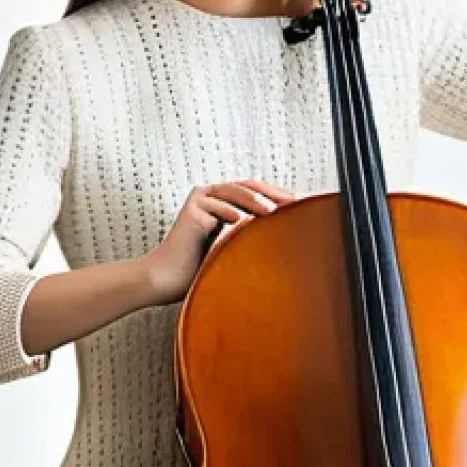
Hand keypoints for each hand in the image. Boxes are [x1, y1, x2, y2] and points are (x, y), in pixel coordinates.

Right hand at [142, 179, 295, 304]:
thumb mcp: (233, 248)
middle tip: (293, 202)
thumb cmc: (199, 268)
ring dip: (253, 200)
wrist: (167, 279)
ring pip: (233, 192)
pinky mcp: (191, 209)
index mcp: (224, 203)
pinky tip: (241, 220)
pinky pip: (214, 206)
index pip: (255, 193)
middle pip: (247, 187)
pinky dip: (228, 212)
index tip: (299, 205)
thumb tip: (285, 235)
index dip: (276, 196)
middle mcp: (212, 196)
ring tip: (272, 210)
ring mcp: (201, 200)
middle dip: (271, 193)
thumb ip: (250, 235)